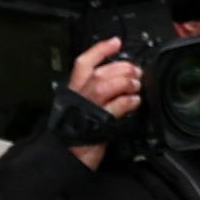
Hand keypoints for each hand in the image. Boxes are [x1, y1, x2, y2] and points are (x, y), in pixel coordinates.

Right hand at [61, 37, 142, 170]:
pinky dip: (129, 101)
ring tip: (136, 85)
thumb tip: (116, 80)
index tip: (116, 42)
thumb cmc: (73, 133)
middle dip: (121, 68)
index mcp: (72, 90)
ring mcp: (87, 108)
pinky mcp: (98, 122)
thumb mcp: (79, 107)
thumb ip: (93, 93)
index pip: (83, 63)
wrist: (64, 156)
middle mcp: (78, 96)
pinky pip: (116, 107)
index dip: (100, 50)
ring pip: (106, 85)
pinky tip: (135, 101)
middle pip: (99, 72)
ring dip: (125, 82)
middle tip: (135, 71)